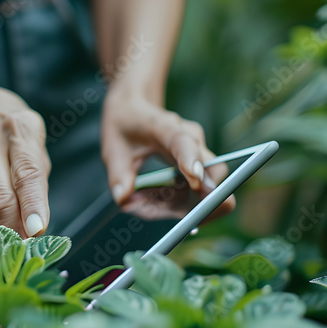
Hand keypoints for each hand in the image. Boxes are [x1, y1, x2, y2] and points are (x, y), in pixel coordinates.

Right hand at [0, 85, 50, 244]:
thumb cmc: (10, 132)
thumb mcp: (32, 142)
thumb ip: (36, 183)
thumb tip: (35, 231)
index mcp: (19, 129)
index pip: (27, 173)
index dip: (33, 206)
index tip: (38, 232)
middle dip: (14, 233)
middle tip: (26, 249)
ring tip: (8, 246)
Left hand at [101, 91, 234, 220]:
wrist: (136, 107)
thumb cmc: (125, 125)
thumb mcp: (112, 148)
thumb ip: (118, 175)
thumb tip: (125, 200)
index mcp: (165, 127)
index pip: (183, 142)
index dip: (191, 161)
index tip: (196, 182)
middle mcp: (190, 139)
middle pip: (214, 171)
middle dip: (207, 201)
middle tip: (181, 220)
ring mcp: (197, 153)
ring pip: (207, 189)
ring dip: (184, 206)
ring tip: (147, 203)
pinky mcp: (198, 168)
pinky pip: (197, 194)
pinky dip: (179, 204)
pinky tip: (154, 200)